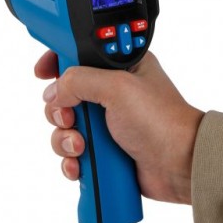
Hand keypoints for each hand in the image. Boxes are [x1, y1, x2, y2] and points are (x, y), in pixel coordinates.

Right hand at [34, 51, 203, 203]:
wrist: (180, 164)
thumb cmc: (160, 120)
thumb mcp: (118, 87)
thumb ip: (79, 80)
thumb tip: (54, 92)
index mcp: (118, 68)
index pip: (79, 55)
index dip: (57, 61)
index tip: (42, 72)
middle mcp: (110, 94)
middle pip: (64, 95)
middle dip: (59, 110)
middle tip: (71, 118)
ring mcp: (106, 124)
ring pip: (65, 127)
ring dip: (65, 139)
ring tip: (82, 147)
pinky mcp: (104, 150)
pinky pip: (73, 153)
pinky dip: (71, 161)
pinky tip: (79, 166)